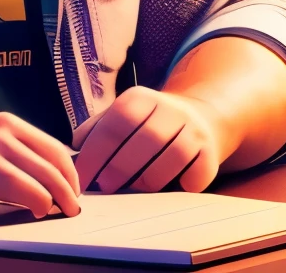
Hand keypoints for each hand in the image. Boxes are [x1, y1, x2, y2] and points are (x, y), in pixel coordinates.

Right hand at [0, 112, 80, 223]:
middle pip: (59, 163)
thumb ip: (7, 158)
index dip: (70, 173)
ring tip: (63, 213)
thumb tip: (45, 183)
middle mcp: (5, 131)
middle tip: (74, 209)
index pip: (56, 148)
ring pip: (50, 178)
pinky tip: (38, 213)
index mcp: (6, 124)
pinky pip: (32, 192)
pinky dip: (42, 205)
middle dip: (72, 189)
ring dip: (62, 199)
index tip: (73, 193)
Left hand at [72, 86, 233, 193]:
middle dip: (120, 167)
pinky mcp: (211, 152)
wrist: (202, 115)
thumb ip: (97, 127)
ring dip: (148, 178)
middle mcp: (170, 110)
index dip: (96, 152)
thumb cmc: (150, 122)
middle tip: (104, 186)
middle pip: (145, 140)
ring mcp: (194, 131)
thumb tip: (74, 146)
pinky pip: (196, 174)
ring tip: (134, 188)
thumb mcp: (124, 113)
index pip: (116, 123)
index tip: (82, 176)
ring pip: (172, 157)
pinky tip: (169, 186)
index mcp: (142, 98)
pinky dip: (181, 184)